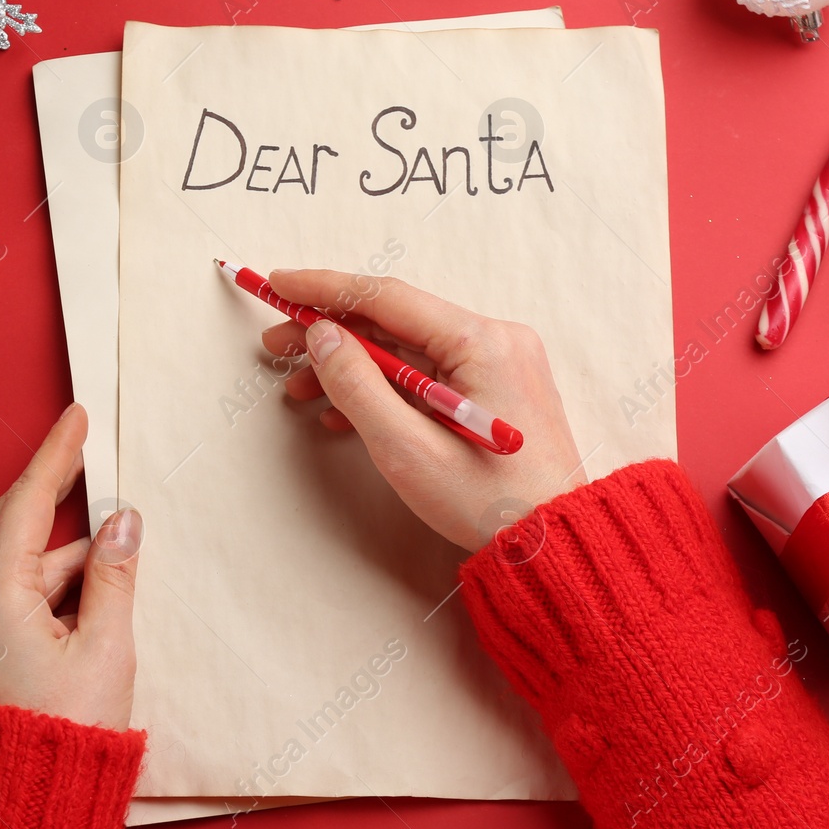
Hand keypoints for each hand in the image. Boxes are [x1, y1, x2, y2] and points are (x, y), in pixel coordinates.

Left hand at [0, 403, 142, 728]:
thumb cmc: (64, 735)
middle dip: (51, 490)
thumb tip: (122, 521)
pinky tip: (85, 599)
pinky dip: (47, 584)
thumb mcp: (104, 649)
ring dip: (61, 553)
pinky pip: (8, 593)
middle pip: (12, 522)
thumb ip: (113, 576)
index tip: (76, 418)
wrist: (19, 803)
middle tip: (86, 456)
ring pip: (14, 561)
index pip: (28, 501)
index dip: (56, 455)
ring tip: (112, 565)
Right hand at [262, 270, 583, 552]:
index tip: (278, 283)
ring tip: (299, 387)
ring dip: (351, 364)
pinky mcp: (493, 390)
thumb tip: (321, 335)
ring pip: (406, 348)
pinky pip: (427, 373)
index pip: (387, 296)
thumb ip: (357, 385)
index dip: (325, 288)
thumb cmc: (488, 504)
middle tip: (276, 346)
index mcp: (482, 342)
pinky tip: (342, 411)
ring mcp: (498, 364)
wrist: (551, 545)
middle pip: (395, 319)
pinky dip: (383, 386)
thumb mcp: (407, 449)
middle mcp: (495, 340)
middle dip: (331, 331)